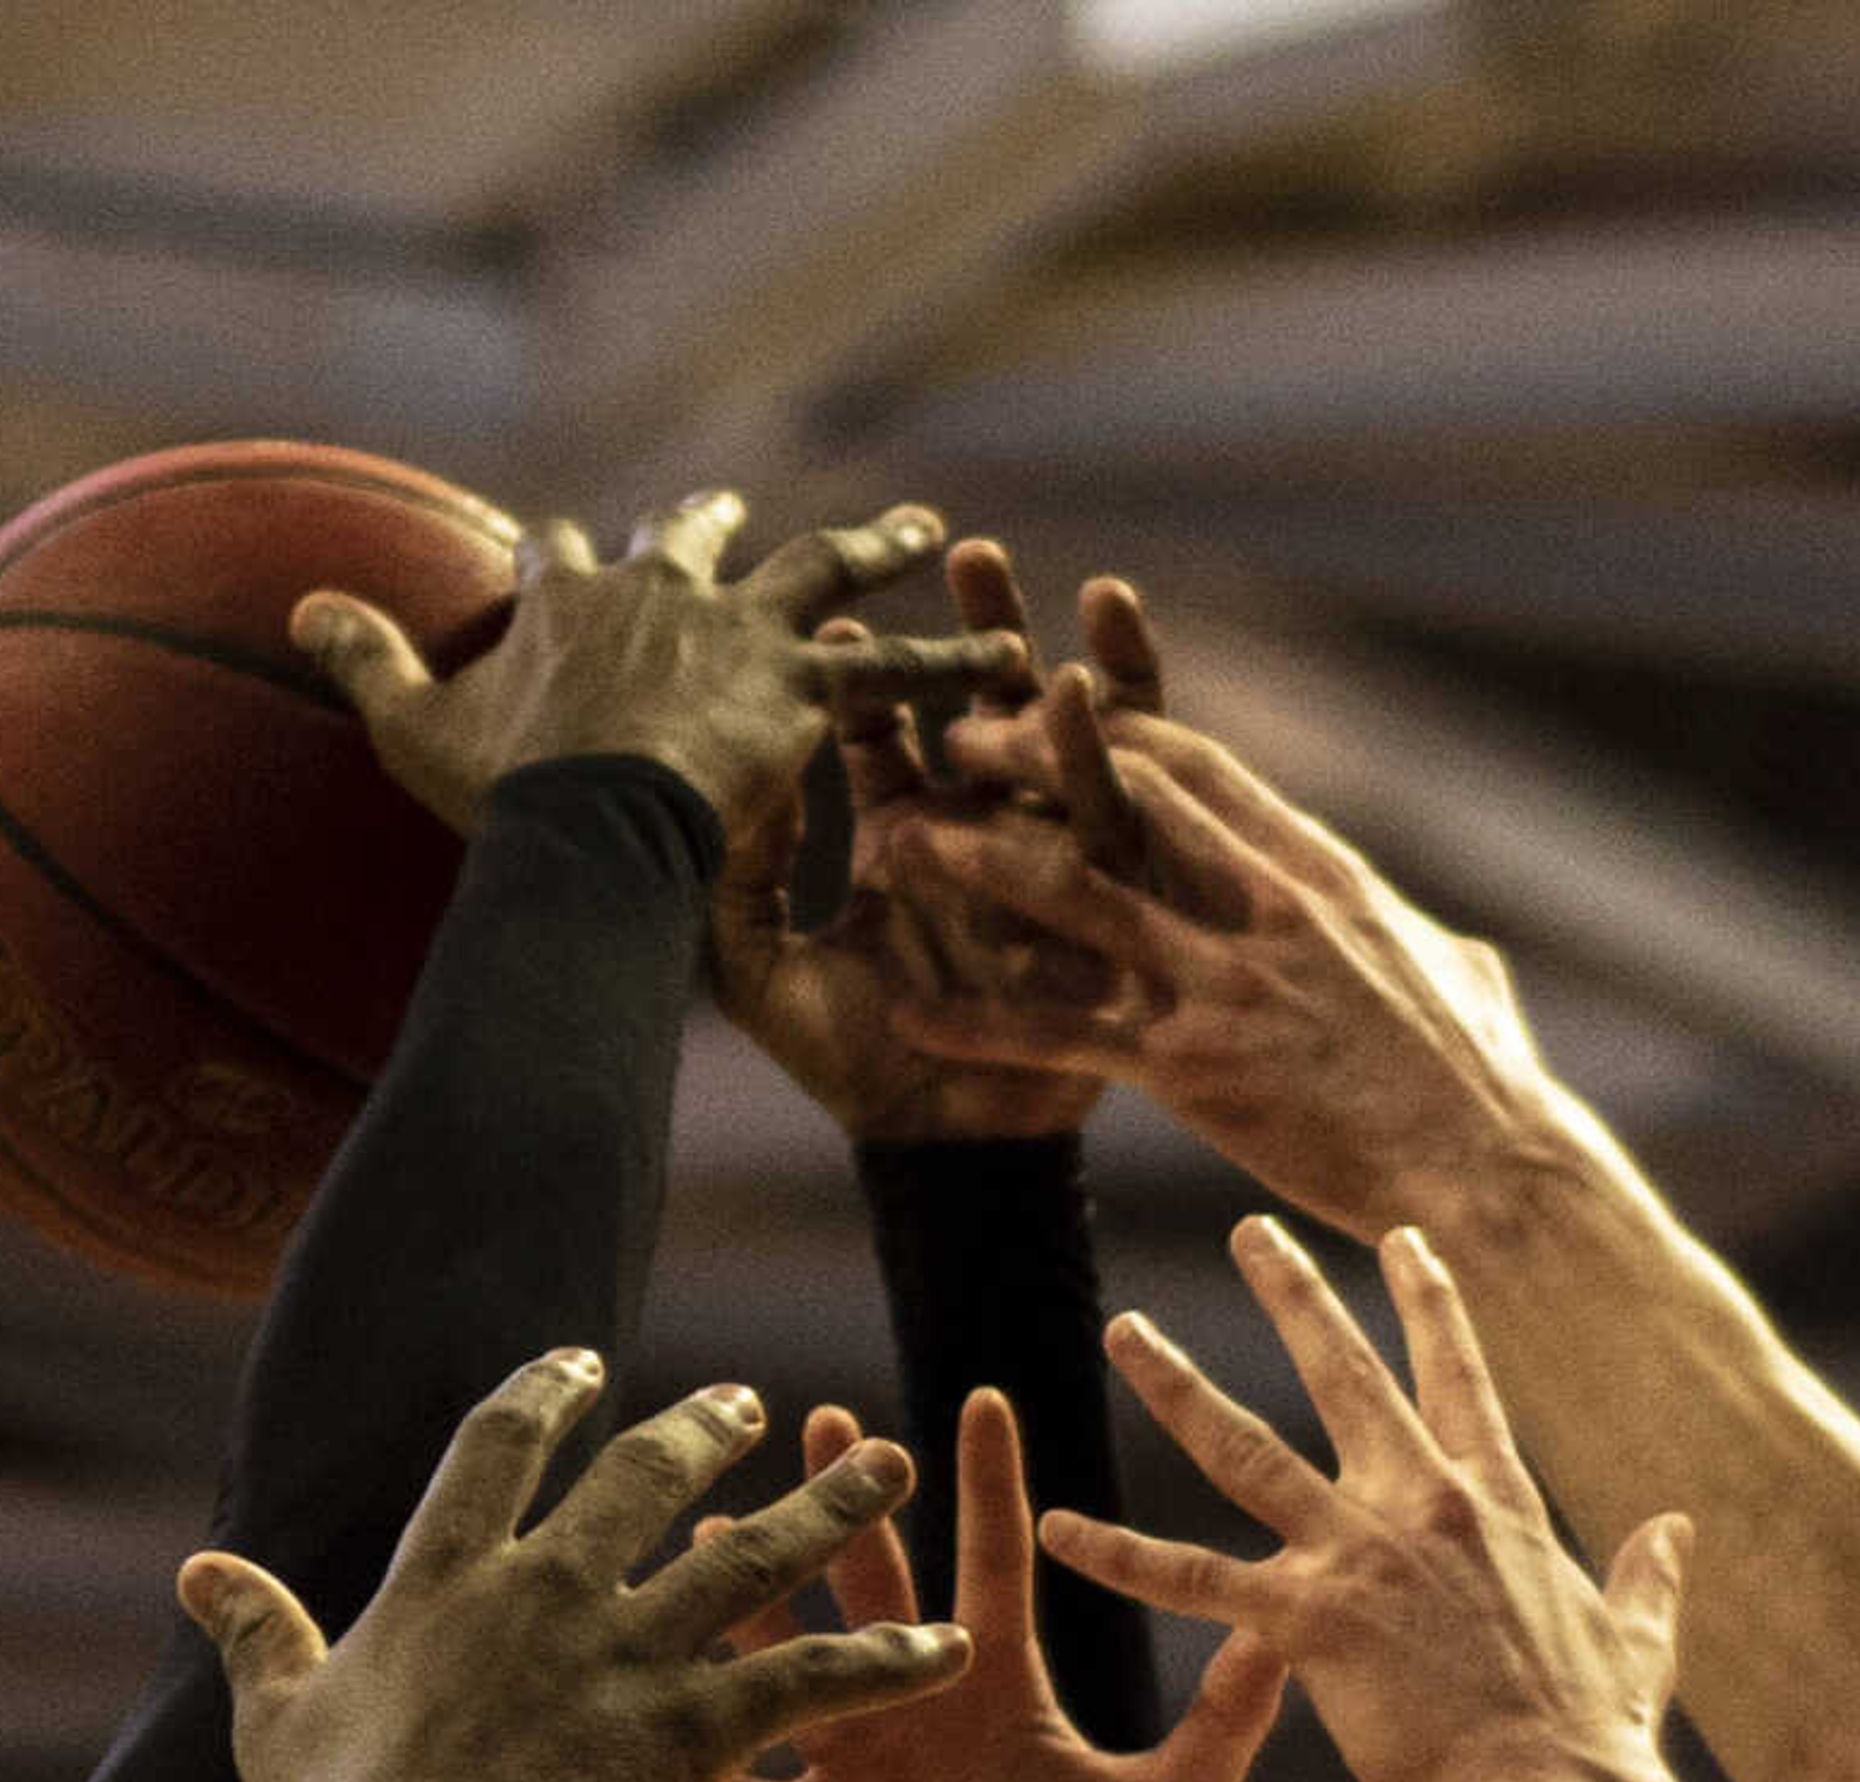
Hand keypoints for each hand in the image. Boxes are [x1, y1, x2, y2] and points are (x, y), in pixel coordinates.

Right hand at [185, 1350, 973, 1781]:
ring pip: (753, 1555)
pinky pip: (812, 1677)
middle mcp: (549, 1591)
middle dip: (703, 1431)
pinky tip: (950, 1649)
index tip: (576, 1366)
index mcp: (449, 1583)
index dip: (539, 1401)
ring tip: (888, 1467)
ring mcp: (627, 1651)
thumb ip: (259, 1633)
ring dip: (832, 1511)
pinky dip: (886, 1663)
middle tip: (749, 1402)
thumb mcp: (282, 1721)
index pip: (496, 1454)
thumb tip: (197, 1569)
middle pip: (643, 1478)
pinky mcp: (693, 1725)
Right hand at [295, 491, 1026, 845]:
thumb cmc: (502, 792)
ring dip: (876, 549)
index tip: (554, 546)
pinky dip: (957, 662)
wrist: (588, 822)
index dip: (554, 553)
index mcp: (569, 601)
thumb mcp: (415, 724)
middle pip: (689, 538)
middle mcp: (662, 593)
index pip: (558, 554)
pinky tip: (1017, 655)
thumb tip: (300, 607)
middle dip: (704, 522)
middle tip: (729, 509)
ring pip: (821, 571)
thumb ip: (364, 659)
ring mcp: (740, 631)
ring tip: (929, 530)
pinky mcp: (807, 685)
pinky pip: (901, 672)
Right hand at [692, 1389, 1286, 1781]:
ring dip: (750, 1594)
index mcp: (997, 1689)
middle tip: (827, 1421)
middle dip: (851, 1503)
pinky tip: (641, 1697)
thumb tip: (1294, 1637)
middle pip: (874, 1583)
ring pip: (786, 1660)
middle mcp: (914, 1708)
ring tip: (709, 1518)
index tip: (984, 1397)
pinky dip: (690, 1748)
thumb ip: (1223, 1723)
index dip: (989, 1484)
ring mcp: (850, 1768)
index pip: (990, 1560)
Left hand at [709, 541, 1115, 1139]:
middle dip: (978, 633)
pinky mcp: (1119, 891)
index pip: (884, 736)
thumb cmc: (854, 1070)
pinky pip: (1130, 803)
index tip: (836, 627)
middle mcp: (984, 831)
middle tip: (968, 553)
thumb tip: (729, 777)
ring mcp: (1055, 857)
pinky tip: (1108, 670)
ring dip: (1053, 663)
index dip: (864, 681)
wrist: (949, 1150)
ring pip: (1062, 737)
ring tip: (1054, 600)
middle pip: (982, 708)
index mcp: (906, 838)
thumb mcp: (762, 975)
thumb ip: (735, 880)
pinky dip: (1129, 728)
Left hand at [892, 588, 1561, 1236]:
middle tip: (948, 733)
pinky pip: (1062, 1033)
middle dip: (1024, 758)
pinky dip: (980, 1025)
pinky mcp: (1195, 1066)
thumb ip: (1424, 940)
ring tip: (893, 838)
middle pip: (1121, 798)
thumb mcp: (1460, 974)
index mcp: (1320, 869)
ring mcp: (1226, 981)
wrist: (1486, 1168)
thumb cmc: (1483, 1079)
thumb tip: (1446, 944)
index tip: (1050, 702)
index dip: (1111, 726)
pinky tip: (909, 1014)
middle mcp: (1266, 905)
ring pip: (1073, 894)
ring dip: (976, 862)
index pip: (1198, 763)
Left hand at [1039, 1217, 1692, 1781]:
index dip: (1429, 1303)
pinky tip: (1054, 1528)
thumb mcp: (1638, 1640)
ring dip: (1176, 1383)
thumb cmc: (1596, 1737)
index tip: (1402, 1242)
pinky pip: (1192, 1578)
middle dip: (1294, 1293)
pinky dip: (1119, 1554)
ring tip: (1123, 1329)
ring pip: (1244, 1447)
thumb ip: (1648, 1578)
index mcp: (1495, 1502)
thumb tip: (1677, 1531)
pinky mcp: (1309, 1622)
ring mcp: (1360, 1555)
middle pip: (1344, 1373)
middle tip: (1249, 1230)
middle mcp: (1421, 1504)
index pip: (1458, 1376)